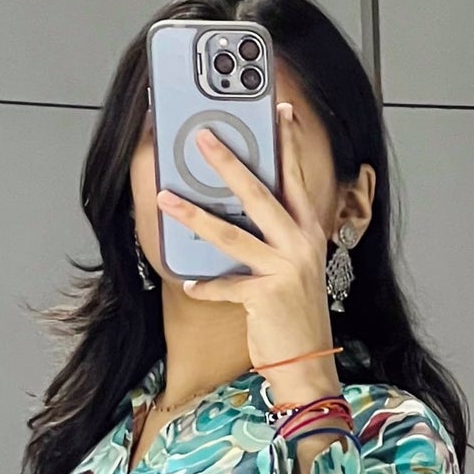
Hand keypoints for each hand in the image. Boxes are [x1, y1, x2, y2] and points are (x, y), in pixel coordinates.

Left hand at [157, 101, 341, 392]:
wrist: (307, 364)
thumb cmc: (295, 316)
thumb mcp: (293, 270)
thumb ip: (275, 239)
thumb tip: (236, 214)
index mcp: (308, 232)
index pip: (296, 177)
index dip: (288, 142)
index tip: (279, 109)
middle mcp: (300, 244)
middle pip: (258, 193)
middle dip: (228, 162)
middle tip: (202, 138)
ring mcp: (284, 269)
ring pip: (230, 233)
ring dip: (193, 215)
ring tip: (166, 198)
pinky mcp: (265, 296)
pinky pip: (224, 284)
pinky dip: (205, 286)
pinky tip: (190, 284)